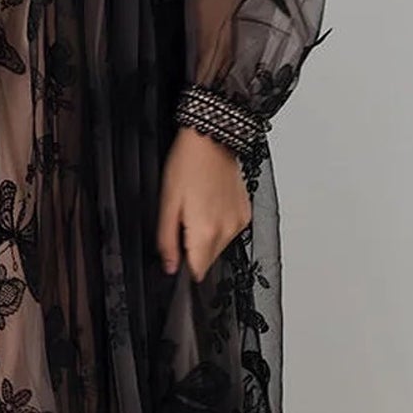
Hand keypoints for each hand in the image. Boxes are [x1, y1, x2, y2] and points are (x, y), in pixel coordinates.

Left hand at [157, 124, 251, 280]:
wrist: (213, 140)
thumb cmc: (188, 165)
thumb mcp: (167, 203)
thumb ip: (167, 240)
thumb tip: (170, 266)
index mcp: (206, 231)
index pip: (197, 272)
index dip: (184, 271)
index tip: (177, 260)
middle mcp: (227, 231)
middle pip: (208, 261)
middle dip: (193, 252)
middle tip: (182, 225)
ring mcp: (239, 222)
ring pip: (219, 247)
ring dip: (206, 238)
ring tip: (196, 210)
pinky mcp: (245, 214)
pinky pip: (230, 232)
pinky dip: (218, 226)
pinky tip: (210, 206)